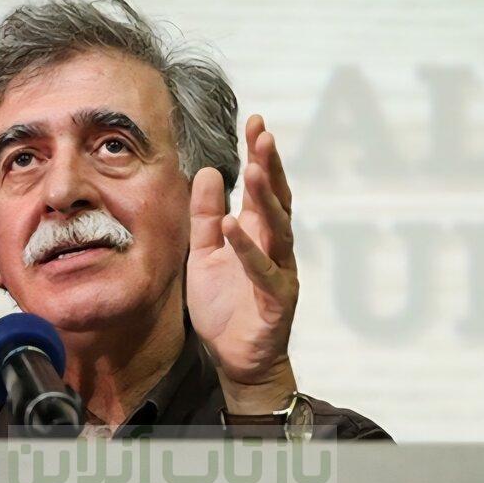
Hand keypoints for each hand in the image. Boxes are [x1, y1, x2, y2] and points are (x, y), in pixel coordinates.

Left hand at [186, 114, 298, 413]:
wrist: (236, 360)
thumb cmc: (225, 307)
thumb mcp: (204, 253)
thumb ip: (205, 216)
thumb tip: (209, 170)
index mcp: (257, 233)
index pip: (262, 187)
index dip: (260, 155)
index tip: (256, 122)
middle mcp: (274, 247)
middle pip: (276, 199)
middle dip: (270, 166)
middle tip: (263, 133)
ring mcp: (279, 272)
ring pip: (277, 229)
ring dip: (266, 199)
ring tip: (253, 170)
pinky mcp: (276, 300)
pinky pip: (263, 271)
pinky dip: (249, 249)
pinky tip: (234, 226)